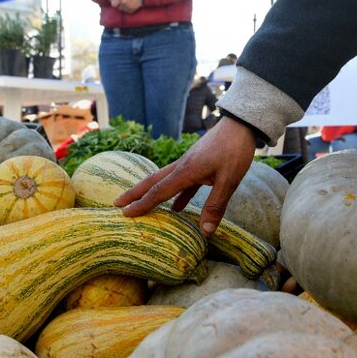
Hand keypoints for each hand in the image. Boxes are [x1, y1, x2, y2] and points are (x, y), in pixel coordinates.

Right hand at [114, 117, 256, 235]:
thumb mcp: (229, 180)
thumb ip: (216, 206)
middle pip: (152, 182)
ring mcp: (188, 164)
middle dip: (134, 194)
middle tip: (117, 204)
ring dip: (150, 193)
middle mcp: (181, 167)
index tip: (125, 214)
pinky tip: (177, 208)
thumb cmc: (234, 150)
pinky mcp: (197, 163)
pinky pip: (181, 182)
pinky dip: (176, 195)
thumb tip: (206, 232)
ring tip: (140, 204)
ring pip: (164, 181)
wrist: (239, 125)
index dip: (142, 204)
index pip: (158, 192)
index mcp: (185, 171)